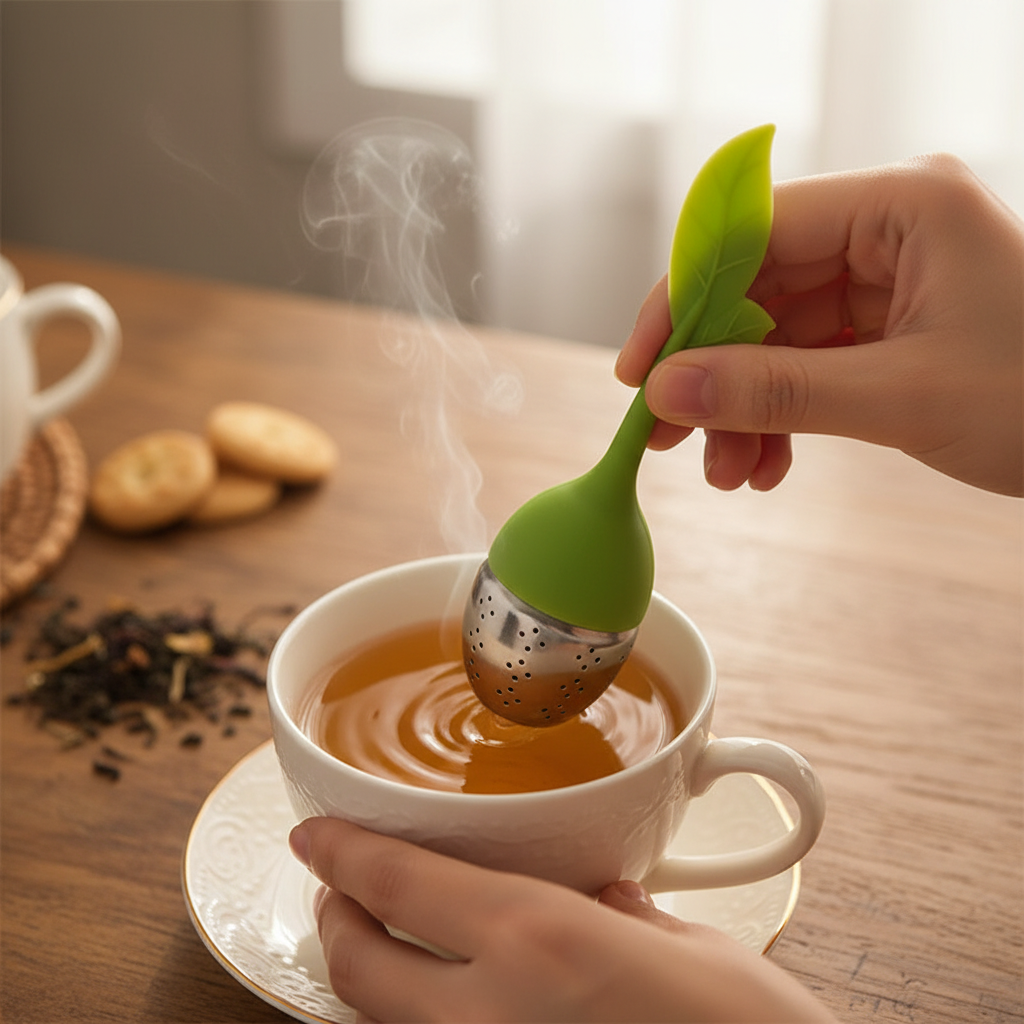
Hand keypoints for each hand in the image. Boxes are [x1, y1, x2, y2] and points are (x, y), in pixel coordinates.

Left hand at [289, 817, 835, 1022]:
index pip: (397, 884)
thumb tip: (606, 899)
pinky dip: (415, 1020)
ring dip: (365, 976)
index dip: (340, 853)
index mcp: (539, 943)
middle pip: (358, 967)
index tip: (312, 833)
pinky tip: (444, 998)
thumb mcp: (691, 951)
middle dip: (334, 919)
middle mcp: (493, 1016)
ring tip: (379, 938)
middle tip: (337, 888)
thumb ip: (628, 919)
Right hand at [617, 154, 1023, 495]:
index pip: (754, 232)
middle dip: (711, 370)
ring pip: (777, 334)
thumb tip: (667, 392)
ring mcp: (890, 276)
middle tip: (667, 436)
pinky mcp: (892, 324)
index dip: (682, 302)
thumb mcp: (903, 397)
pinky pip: (810, 362)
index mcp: (903, 204)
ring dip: (743, 405)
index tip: (640, 371)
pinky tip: (768, 464)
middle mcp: (889, 227)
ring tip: (729, 472)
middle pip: (758, 287)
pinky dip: (781, 413)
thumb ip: (776, 390)